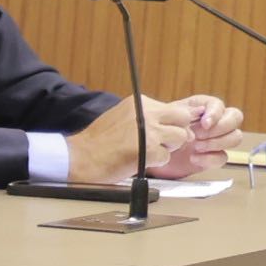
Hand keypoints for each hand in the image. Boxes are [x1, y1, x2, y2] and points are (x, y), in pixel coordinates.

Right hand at [68, 95, 222, 186]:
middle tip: (162, 142)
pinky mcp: (150, 150)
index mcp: (141, 103)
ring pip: (180, 138)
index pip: (175, 109)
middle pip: (183, 120)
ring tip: (147, 152)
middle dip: (177, 132)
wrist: (81, 156)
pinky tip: (139, 160)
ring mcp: (151, 131)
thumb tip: (175, 120)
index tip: (167, 130)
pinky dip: (156, 162)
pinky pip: (166, 157)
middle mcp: (148, 113)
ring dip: (167, 148)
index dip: (174, 122)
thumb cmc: (100, 140)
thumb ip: (148, 116)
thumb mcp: (123, 116)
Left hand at [157, 94, 243, 177]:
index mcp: (203, 106)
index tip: (204, 123)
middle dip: (219, 128)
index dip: (215, 114)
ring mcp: (216, 138)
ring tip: (196, 146)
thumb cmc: (161, 131)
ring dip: (217, 143)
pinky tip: (194, 158)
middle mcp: (214, 121)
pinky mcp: (213, 156)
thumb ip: (185, 112)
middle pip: (235, 118)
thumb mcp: (169, 117)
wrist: (153, 152)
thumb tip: (198, 111)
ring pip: (235, 137)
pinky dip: (210, 159)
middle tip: (199, 135)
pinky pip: (223, 157)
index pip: (220, 105)